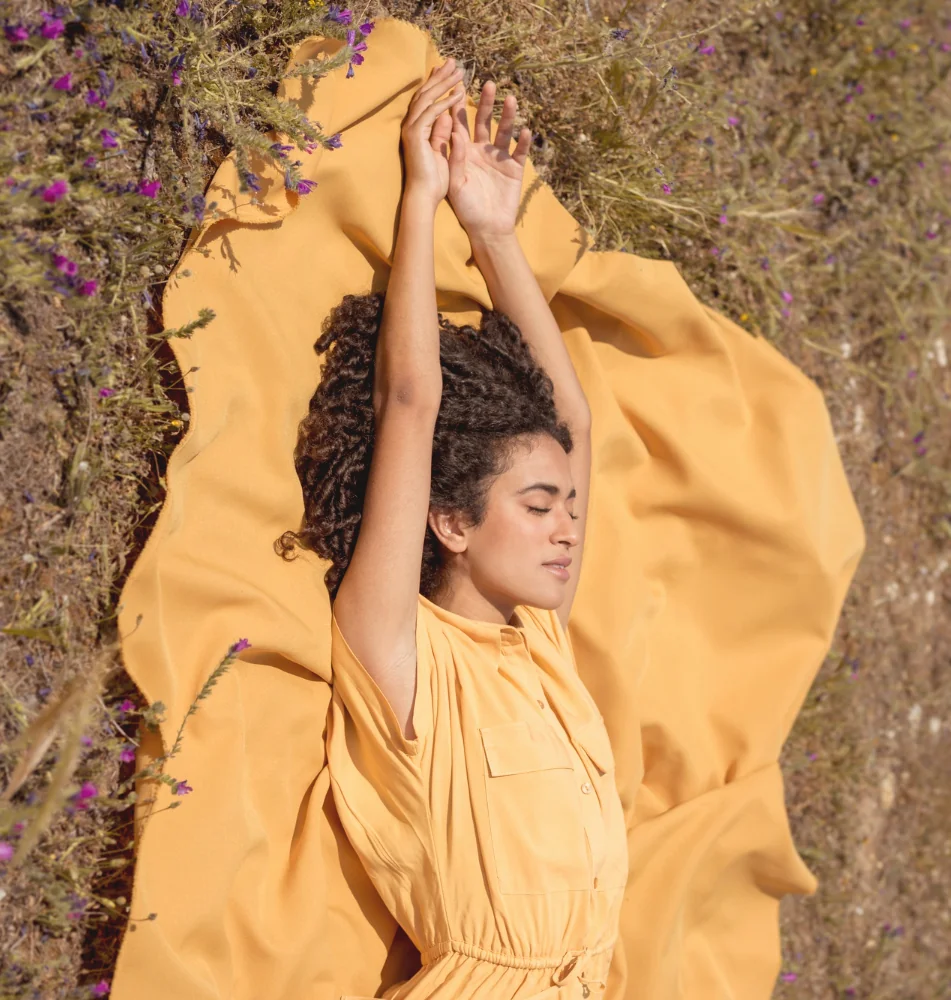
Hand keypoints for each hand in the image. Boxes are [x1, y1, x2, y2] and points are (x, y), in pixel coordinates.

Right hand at [400, 57, 466, 211]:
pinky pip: (432, 113)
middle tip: (455, 62)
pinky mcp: (416, 135)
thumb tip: (447, 116)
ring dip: (444, 84)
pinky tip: (459, 95)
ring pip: (428, 98)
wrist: (424, 197)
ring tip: (459, 72)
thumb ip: (441, 133)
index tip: (450, 71)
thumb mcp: (440, 151)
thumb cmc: (432, 180)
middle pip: (426, 93)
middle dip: (440, 76)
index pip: (427, 99)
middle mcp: (412, 125)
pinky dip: (445, 103)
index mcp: (418, 128)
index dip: (438, 83)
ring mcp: (412, 129)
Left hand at [447, 79, 531, 243]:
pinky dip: (522, 142)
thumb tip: (454, 132)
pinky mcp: (515, 169)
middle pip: (483, 122)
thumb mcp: (456, 184)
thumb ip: (455, 158)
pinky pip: (520, 152)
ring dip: (507, 116)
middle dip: (486, 103)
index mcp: (464, 153)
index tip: (457, 87)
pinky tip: (525, 131)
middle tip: (488, 84)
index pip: (460, 125)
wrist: (488, 229)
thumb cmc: (467, 209)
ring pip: (504, 132)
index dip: (458, 107)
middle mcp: (482, 151)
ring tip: (511, 99)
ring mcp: (499, 158)